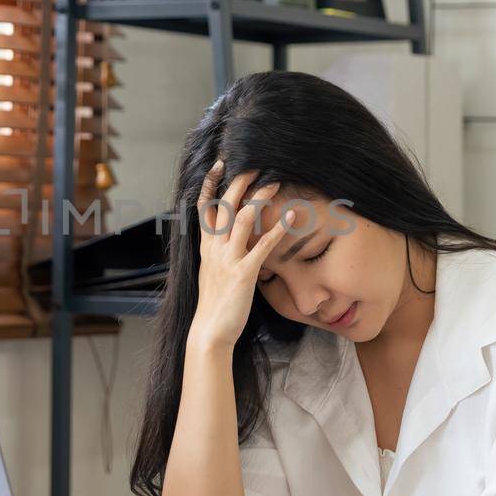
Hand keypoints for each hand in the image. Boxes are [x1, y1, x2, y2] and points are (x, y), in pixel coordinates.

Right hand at [189, 163, 292, 349]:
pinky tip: (292, 217)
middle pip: (224, 204)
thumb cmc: (215, 303)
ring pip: (242, 218)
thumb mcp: (211, 272)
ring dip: (260, 198)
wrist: (210, 330)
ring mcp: (228, 259)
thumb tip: (229, 240)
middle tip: (255, 164)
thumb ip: (218, 253)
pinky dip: (278, 229)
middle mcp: (214, 248)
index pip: (203, 207)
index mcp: (206, 247)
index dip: (210, 184)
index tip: (219, 165)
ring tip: (276, 183)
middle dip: (239, 181)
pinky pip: (262, 245)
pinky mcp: (243, 273)